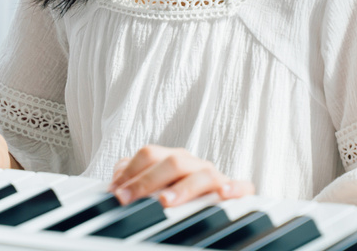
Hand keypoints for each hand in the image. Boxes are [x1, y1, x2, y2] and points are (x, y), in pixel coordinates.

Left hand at [108, 145, 254, 208]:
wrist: (208, 202)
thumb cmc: (174, 193)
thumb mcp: (152, 184)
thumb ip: (134, 178)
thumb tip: (116, 183)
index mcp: (171, 157)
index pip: (149, 154)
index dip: (130, 171)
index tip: (114, 192)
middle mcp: (192, 163)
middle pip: (172, 162)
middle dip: (147, 180)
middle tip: (127, 199)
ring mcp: (214, 176)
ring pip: (203, 174)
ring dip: (183, 188)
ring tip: (164, 201)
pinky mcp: (234, 191)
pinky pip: (242, 186)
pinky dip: (235, 188)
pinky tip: (224, 193)